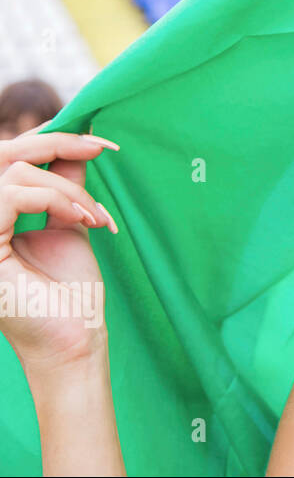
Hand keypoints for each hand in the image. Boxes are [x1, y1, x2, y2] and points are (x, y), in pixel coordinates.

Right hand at [0, 120, 120, 372]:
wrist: (75, 337)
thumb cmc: (72, 291)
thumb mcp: (70, 223)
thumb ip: (66, 186)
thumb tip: (81, 142)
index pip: (9, 162)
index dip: (48, 141)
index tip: (98, 141)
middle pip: (4, 157)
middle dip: (57, 145)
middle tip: (100, 147)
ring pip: (14, 175)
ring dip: (67, 189)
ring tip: (96, 216)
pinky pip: (11, 198)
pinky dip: (54, 200)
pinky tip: (83, 220)